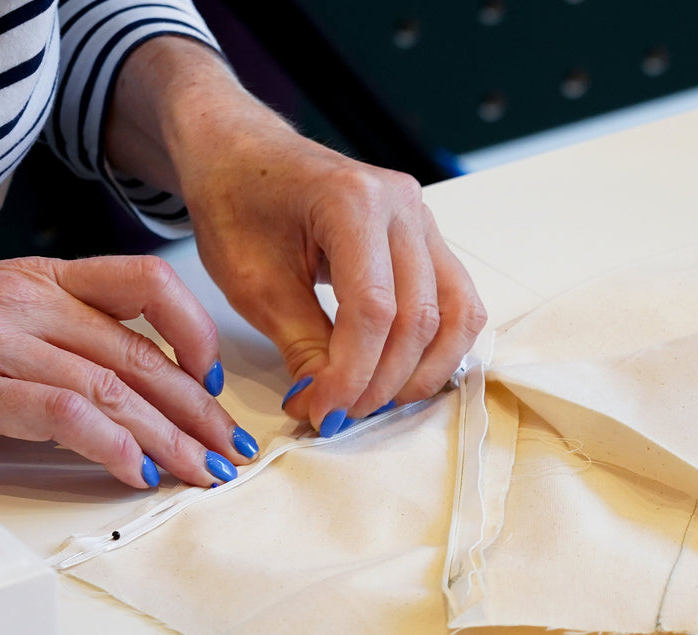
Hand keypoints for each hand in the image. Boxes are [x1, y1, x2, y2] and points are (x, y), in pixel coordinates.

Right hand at [0, 255, 258, 487]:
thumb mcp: (11, 320)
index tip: (214, 378)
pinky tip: (135, 472)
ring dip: (169, 439)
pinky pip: (65, 416)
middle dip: (197, 410)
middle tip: (229, 447)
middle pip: (140, 355)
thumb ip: (74, 340)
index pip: (145, 283)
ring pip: (114, 389)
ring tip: (199, 471)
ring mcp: (0, 341)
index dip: (194, 331)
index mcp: (46, 277)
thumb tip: (148, 391)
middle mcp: (29, 300)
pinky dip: (110, 447)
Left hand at [105, 38, 487, 434]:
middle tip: (338, 414)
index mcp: (352, 200)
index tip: (321, 411)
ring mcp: (423, 220)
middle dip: (379, 382)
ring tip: (373, 402)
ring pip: (455, 316)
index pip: (373, 311)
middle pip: (418, 319)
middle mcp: (401, 206)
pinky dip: (439, 348)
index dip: (350, 374)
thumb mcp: (253, 284)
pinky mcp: (428, 240)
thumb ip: (301, 346)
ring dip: (419, 373)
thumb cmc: (238, 204)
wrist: (242, 157)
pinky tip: (403, 375)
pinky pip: (458, 304)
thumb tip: (329, 404)